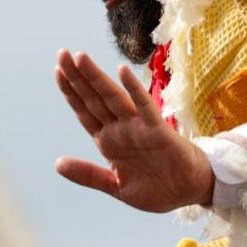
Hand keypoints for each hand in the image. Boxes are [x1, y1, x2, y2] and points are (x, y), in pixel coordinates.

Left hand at [54, 49, 213, 212]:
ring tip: (81, 58)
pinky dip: (134, 90)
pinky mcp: (158, 131)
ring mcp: (138, 127)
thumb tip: (57, 164)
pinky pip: (145, 107)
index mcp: (108, 141)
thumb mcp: (116, 186)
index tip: (57, 71)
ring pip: (113, 97)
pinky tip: (123, 72)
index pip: (84, 111)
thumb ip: (88, 175)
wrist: (189, 193)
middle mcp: (120, 129)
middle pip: (94, 98)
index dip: (71, 92)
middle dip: (77, 77)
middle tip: (62, 53)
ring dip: (97, 78)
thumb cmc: (156, 187)